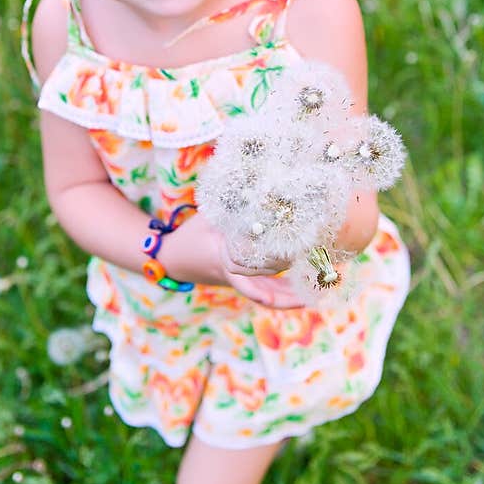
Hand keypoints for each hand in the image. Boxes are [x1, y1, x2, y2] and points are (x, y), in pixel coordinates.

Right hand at [166, 211, 305, 308]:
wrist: (173, 259)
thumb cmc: (190, 236)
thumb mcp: (206, 218)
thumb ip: (227, 206)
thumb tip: (251, 186)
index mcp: (221, 259)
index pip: (245, 269)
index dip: (262, 272)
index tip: (284, 269)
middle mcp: (232, 275)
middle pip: (259, 290)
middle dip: (283, 294)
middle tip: (307, 294)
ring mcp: (237, 281)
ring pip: (263, 293)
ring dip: (285, 297)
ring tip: (310, 296)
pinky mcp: (240, 281)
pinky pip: (262, 289)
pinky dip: (279, 290)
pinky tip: (299, 289)